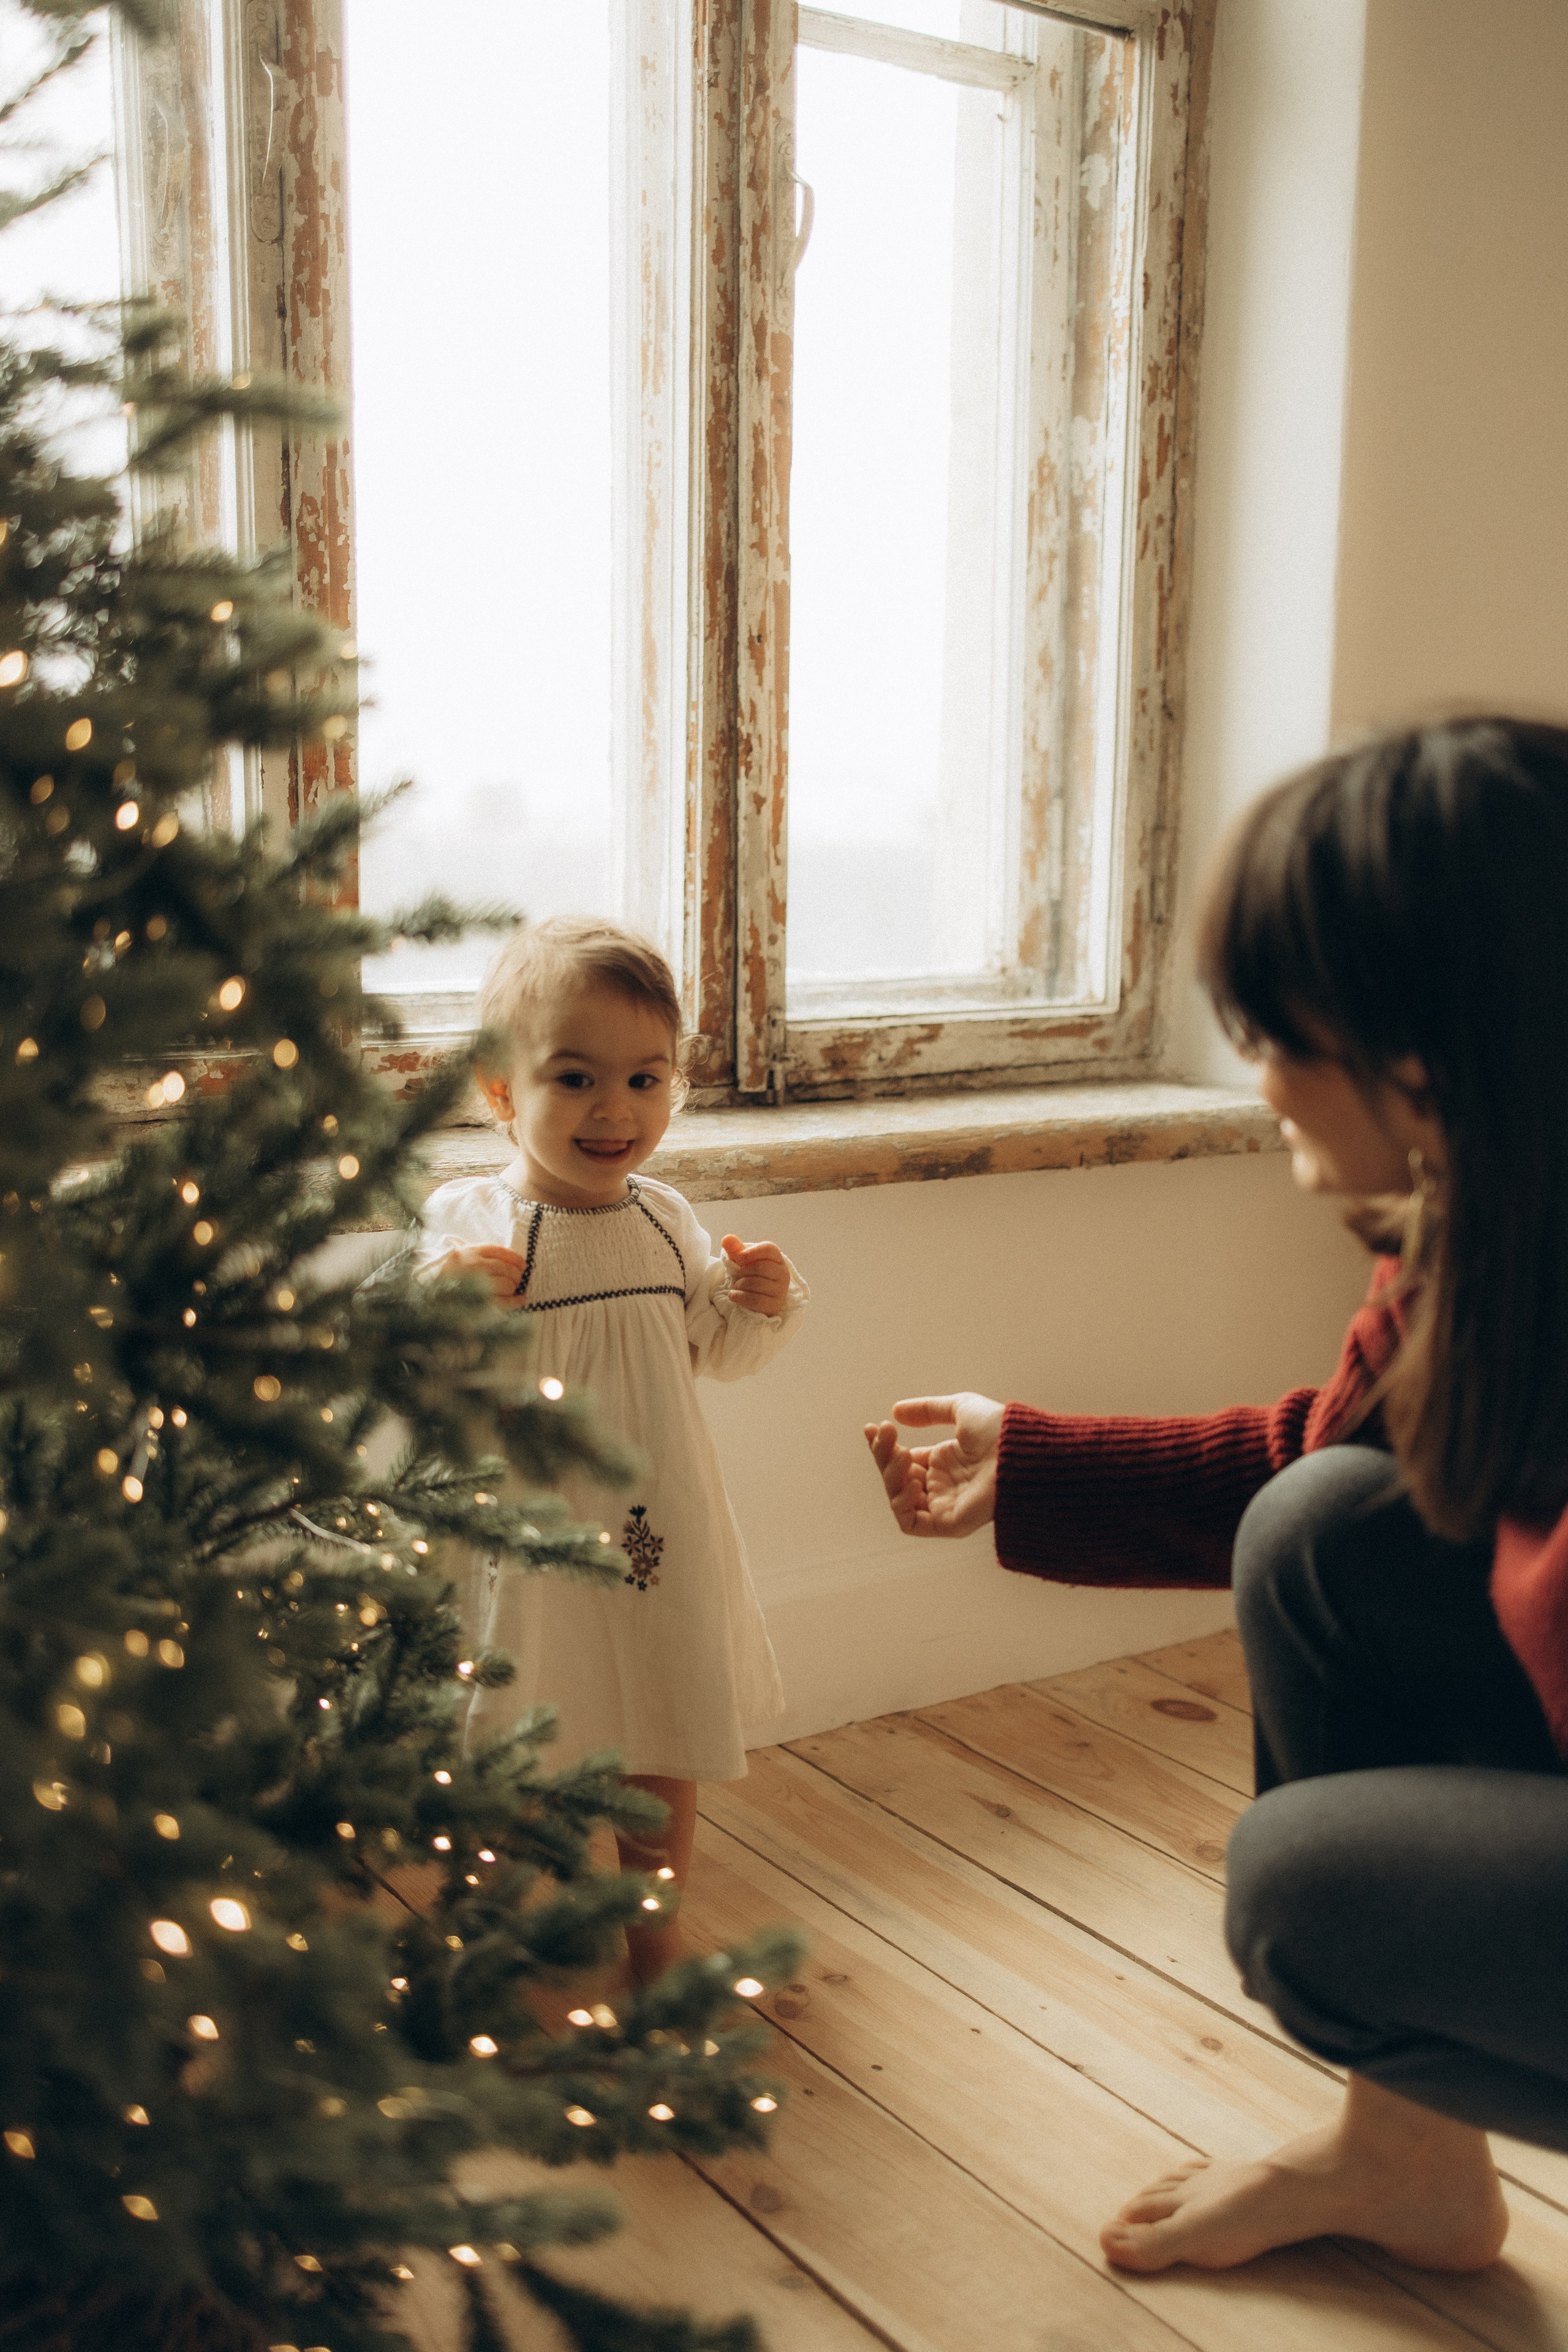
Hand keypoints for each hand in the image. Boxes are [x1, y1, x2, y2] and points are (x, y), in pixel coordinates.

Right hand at [441, 1244, 528, 1306]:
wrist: (430, 1295)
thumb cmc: (451, 1275)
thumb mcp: (463, 1257)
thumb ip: (482, 1256)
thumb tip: (513, 1264)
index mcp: (471, 1252)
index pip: (501, 1252)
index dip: (516, 1259)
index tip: (523, 1265)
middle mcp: (474, 1266)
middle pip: (506, 1269)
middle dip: (516, 1275)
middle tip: (517, 1280)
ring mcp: (476, 1284)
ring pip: (507, 1284)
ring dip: (514, 1287)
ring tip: (513, 1289)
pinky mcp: (478, 1303)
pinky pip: (504, 1301)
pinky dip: (516, 1301)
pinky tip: (520, 1299)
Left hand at [721, 1234, 790, 1316]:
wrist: (755, 1295)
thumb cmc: (751, 1274)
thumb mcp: (742, 1260)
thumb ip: (735, 1248)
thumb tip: (727, 1239)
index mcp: (777, 1258)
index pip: (769, 1249)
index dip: (752, 1252)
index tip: (739, 1258)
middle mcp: (783, 1273)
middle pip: (761, 1267)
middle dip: (743, 1271)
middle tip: (738, 1275)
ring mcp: (781, 1290)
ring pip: (757, 1284)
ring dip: (740, 1284)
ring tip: (737, 1285)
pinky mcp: (775, 1305)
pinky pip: (755, 1300)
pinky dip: (740, 1297)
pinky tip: (733, 1295)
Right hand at [863, 1393, 1004, 1537]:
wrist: (1022, 1452)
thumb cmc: (1000, 1431)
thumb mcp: (960, 1409)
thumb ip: (929, 1410)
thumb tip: (896, 1411)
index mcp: (944, 1462)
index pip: (903, 1459)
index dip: (885, 1445)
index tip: (875, 1427)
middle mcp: (942, 1485)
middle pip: (896, 1477)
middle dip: (884, 1455)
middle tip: (886, 1433)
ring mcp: (944, 1505)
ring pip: (899, 1499)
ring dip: (891, 1476)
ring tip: (902, 1453)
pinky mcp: (948, 1524)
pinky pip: (911, 1523)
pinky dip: (902, 1504)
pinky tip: (913, 1481)